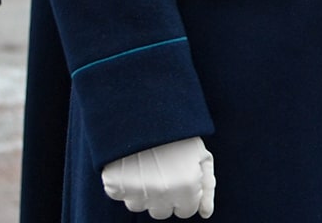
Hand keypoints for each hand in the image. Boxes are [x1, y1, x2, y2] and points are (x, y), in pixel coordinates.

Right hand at [100, 136, 214, 218]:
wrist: (144, 109)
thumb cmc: (178, 133)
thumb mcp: (201, 155)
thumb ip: (207, 186)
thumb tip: (206, 214)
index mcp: (187, 186)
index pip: (186, 212)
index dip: (185, 196)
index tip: (181, 179)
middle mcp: (162, 193)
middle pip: (162, 212)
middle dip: (165, 197)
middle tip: (163, 171)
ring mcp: (137, 191)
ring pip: (139, 205)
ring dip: (143, 191)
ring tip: (146, 164)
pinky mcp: (114, 185)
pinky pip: (119, 195)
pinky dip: (123, 184)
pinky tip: (130, 164)